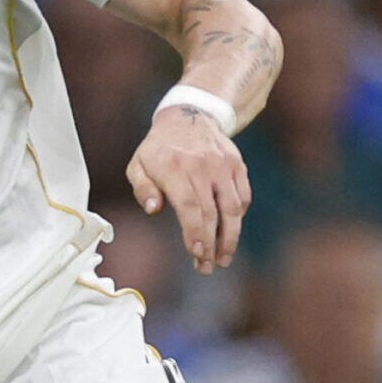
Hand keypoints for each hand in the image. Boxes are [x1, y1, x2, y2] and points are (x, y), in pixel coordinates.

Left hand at [125, 105, 250, 273]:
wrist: (189, 115)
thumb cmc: (159, 149)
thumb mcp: (139, 164)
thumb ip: (143, 188)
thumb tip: (153, 209)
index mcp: (175, 168)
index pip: (190, 207)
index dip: (195, 233)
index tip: (198, 253)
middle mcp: (202, 167)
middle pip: (212, 213)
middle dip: (212, 244)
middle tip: (208, 266)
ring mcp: (223, 166)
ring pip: (233, 207)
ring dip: (230, 237)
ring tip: (224, 257)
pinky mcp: (237, 166)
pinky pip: (242, 196)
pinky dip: (238, 217)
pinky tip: (230, 232)